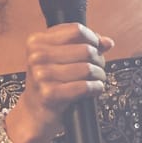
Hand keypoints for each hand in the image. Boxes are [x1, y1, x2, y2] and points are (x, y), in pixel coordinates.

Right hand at [3, 23, 113, 142]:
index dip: (93, 38)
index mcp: (37, 42)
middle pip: (86, 49)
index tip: (97, 47)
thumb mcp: (59, 58)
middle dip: (99, 59)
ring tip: (96, 80)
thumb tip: (107, 42)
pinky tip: (94, 89)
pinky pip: (85, 86)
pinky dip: (96, 88)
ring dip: (99, 75)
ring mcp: (42, 75)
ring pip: (88, 68)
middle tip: (98, 68)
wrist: (34, 111)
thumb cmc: (48, 83)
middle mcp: (37, 56)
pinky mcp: (50, 94)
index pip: (76, 30)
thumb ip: (83, 45)